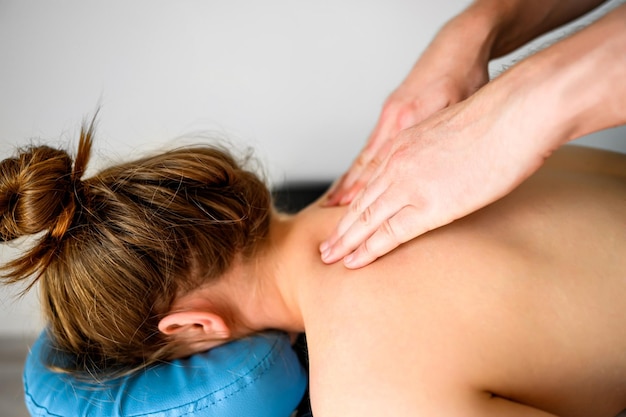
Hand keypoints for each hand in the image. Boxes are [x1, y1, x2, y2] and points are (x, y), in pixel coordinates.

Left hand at [320, 87, 553, 267]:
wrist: (513, 113)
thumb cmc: (497, 119)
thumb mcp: (450, 130)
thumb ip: (435, 151)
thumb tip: (441, 169)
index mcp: (403, 144)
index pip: (369, 181)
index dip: (353, 204)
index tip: (341, 220)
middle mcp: (398, 164)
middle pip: (361, 202)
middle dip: (341, 228)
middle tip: (325, 248)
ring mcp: (409, 184)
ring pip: (367, 219)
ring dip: (346, 242)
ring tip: (330, 259)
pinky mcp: (428, 205)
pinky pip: (390, 233)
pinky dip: (369, 249)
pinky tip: (356, 261)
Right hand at [324, 15, 490, 206]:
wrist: (458, 46)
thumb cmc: (463, 76)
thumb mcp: (459, 109)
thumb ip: (441, 140)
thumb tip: (433, 172)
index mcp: (407, 121)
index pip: (378, 167)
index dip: (363, 194)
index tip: (349, 216)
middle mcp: (393, 122)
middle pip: (366, 166)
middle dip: (349, 195)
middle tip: (334, 217)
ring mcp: (390, 118)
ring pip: (366, 157)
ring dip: (350, 182)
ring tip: (334, 203)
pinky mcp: (393, 114)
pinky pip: (372, 146)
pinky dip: (361, 165)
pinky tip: (353, 178)